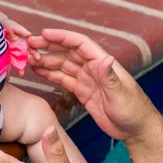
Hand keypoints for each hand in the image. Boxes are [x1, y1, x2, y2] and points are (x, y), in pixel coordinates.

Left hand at [3, 20, 33, 75]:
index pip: (31, 48)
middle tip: (23, 72)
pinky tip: (7, 78)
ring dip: (18, 69)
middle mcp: (19, 49)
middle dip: (25, 65)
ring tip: (18, 75)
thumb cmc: (5, 24)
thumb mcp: (12, 25)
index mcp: (23, 41)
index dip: (35, 53)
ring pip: (16, 63)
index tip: (38, 58)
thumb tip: (29, 34)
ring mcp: (11, 54)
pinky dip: (7, 72)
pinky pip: (6, 65)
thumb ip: (20, 29)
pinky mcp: (4, 57)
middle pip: (24, 58)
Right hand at [28, 29, 155, 140]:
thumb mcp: (121, 95)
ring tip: (28, 58)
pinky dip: (50, 74)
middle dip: (48, 46)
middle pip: (67, 51)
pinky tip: (38, 70)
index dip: (62, 37)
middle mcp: (93, 67)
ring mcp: (86, 79)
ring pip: (62, 64)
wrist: (135, 129)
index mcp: (102, 63)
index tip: (44, 33)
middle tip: (29, 45)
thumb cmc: (133, 110)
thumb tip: (105, 58)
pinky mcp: (82, 91)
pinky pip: (63, 79)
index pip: (79, 44)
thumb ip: (110, 77)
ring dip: (46, 60)